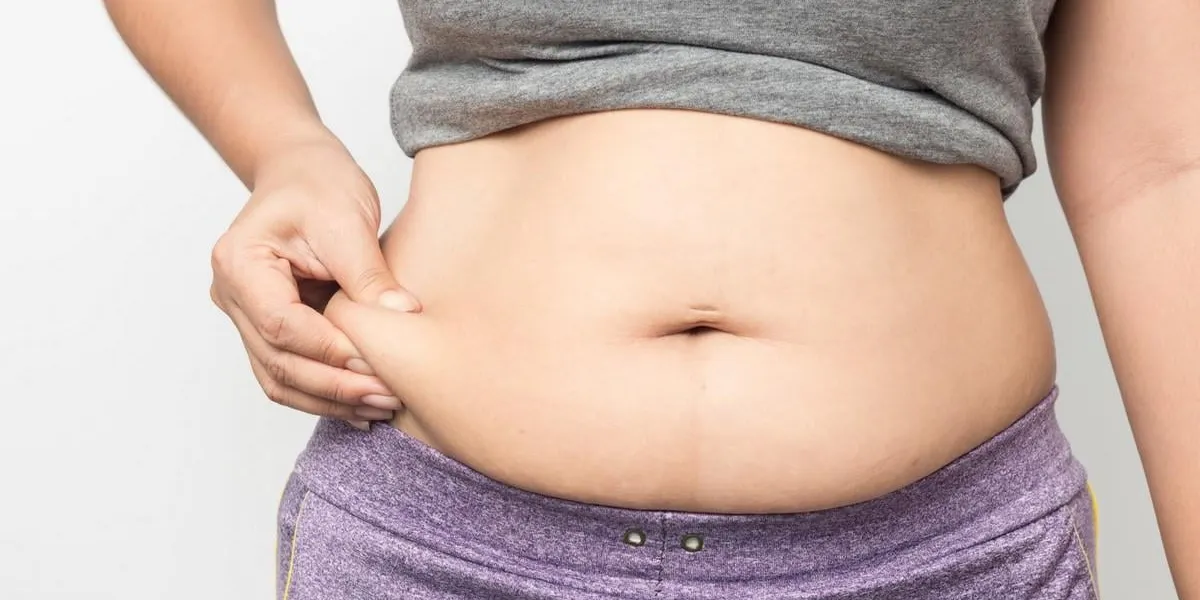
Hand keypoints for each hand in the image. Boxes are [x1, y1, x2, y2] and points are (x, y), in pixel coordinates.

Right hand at [209, 137, 417, 426]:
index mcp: (240, 263)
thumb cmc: (318, 185)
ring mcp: (245, 316)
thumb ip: (369, 272)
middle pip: (278, 361)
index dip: (330, 352)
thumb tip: (402, 316)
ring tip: (380, 407)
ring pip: (279, 378)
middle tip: (388, 397)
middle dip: (335, 386)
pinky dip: (324, 392)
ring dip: (330, 399)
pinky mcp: (268, 328)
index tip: (377, 364)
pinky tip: (361, 404)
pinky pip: (289, 372)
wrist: (301, 174)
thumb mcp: (347, 219)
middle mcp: (232, 296)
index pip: (282, 325)